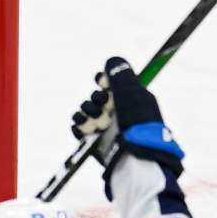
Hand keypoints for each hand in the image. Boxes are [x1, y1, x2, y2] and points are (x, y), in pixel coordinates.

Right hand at [71, 57, 182, 173]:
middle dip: (96, 99)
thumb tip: (110, 60)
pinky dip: (79, 126)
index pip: (112, 84)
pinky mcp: (93, 141)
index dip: (104, 81)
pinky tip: (87, 129)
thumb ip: (120, 75)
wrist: (133, 157)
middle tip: (104, 104)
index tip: (102, 82)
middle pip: (96, 96)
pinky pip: (78, 126)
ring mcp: (105, 127)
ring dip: (88, 112)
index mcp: (131, 101)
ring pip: (85, 110)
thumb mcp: (133, 94)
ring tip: (96, 122)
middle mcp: (118, 113)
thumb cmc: (138, 124)